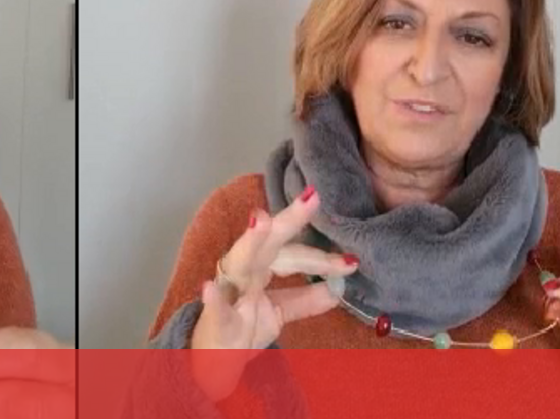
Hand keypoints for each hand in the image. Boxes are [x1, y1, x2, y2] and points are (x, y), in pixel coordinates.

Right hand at [189, 188, 355, 400]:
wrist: (212, 361)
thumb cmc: (242, 328)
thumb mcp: (278, 311)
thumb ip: (306, 299)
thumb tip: (339, 286)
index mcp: (259, 267)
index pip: (292, 254)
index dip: (319, 257)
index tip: (351, 261)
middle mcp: (243, 271)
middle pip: (270, 243)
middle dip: (290, 220)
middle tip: (313, 198)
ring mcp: (228, 292)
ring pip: (241, 262)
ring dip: (251, 240)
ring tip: (262, 219)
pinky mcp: (216, 321)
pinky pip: (215, 309)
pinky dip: (212, 300)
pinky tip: (208, 288)